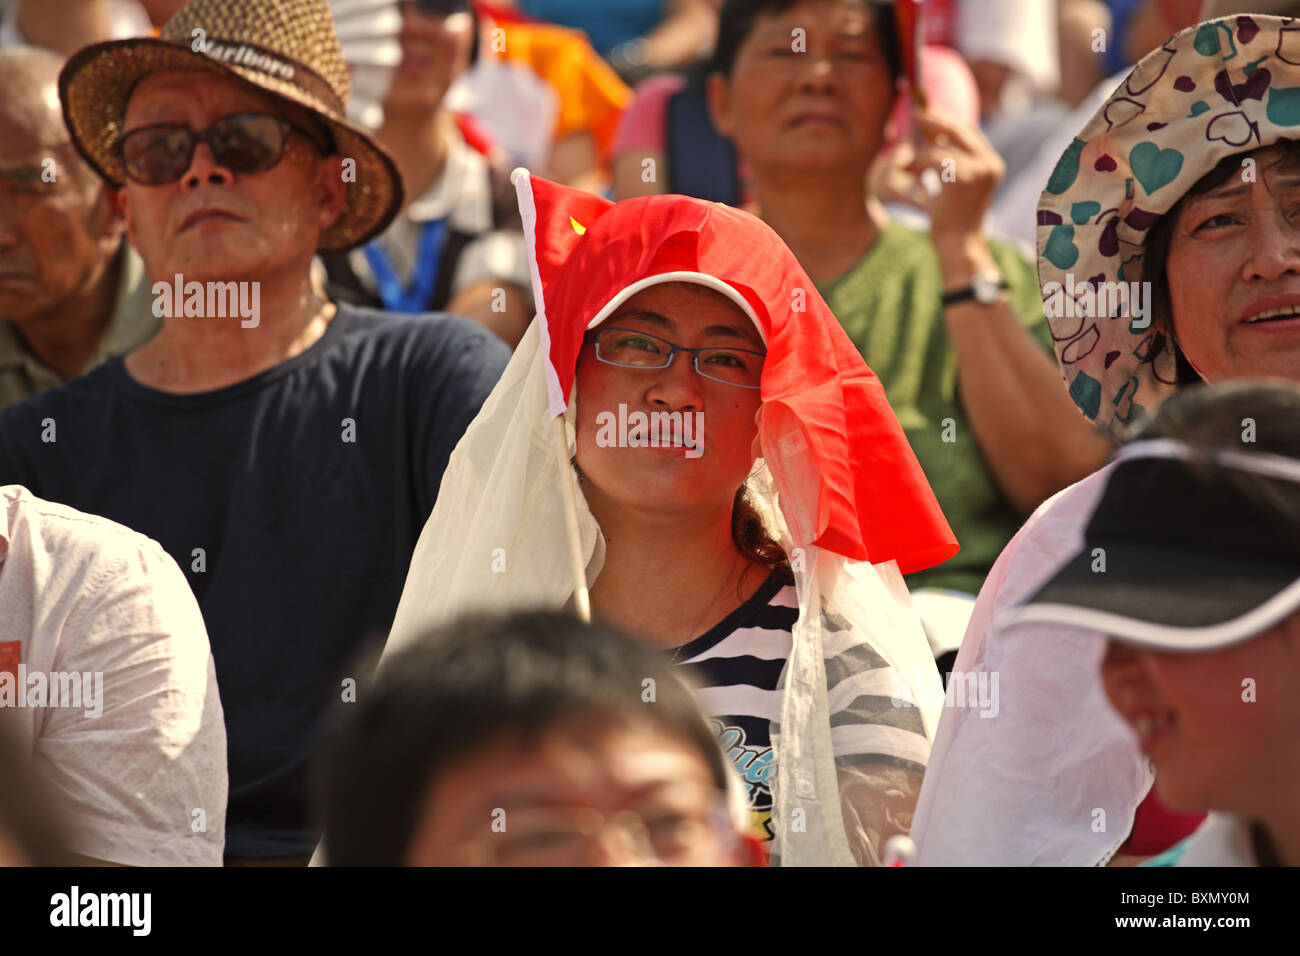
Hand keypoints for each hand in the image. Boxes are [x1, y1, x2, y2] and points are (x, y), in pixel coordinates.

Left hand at [903, 110, 1004, 253]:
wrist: (957, 244)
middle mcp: (990, 163)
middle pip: (959, 130)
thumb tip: (933, 132)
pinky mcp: (963, 177)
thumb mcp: (956, 184)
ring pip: (941, 147)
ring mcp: (980, 169)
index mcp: (993, 164)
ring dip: (919, 155)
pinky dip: (917, 164)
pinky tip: (908, 174)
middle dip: (935, 121)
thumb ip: (952, 160)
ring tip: (906, 167)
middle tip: (916, 114)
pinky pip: (933, 158)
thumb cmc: (952, 218)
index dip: (948, 121)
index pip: (970, 132)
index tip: (930, 113)